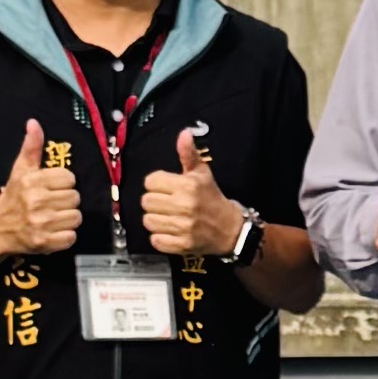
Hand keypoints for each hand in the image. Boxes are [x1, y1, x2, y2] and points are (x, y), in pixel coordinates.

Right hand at [0, 119, 82, 257]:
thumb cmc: (12, 197)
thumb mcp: (20, 170)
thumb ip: (31, 147)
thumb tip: (34, 123)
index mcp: (33, 181)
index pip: (69, 178)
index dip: (63, 184)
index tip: (53, 188)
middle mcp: (37, 201)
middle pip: (75, 198)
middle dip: (66, 202)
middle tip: (53, 204)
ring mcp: (41, 223)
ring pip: (76, 217)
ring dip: (67, 219)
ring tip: (54, 218)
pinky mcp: (44, 242)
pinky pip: (70, 237)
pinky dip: (65, 237)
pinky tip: (53, 232)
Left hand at [140, 122, 239, 265]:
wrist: (231, 229)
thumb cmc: (212, 198)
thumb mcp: (202, 173)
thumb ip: (189, 154)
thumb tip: (184, 133)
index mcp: (187, 186)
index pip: (150, 181)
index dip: (156, 184)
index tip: (167, 188)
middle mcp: (184, 206)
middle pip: (146, 201)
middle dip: (155, 202)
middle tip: (167, 203)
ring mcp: (182, 227)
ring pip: (148, 221)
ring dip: (156, 219)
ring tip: (168, 217)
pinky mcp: (181, 245)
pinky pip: (155, 240)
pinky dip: (160, 238)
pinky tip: (170, 231)